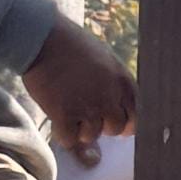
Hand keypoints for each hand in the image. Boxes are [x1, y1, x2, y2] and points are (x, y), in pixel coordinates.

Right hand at [22, 16, 136, 167]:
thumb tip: (116, 111)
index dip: (127, 122)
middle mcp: (109, 96)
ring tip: (69, 107)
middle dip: (102, 125)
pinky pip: (69, 140)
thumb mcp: (105, 59)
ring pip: (91, 135)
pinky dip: (63, 134)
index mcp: (122, 80)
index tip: (117, 123)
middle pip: (114, 128)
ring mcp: (88, 107)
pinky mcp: (65, 115)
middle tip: (87, 113)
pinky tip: (58, 118)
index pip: (136, 115)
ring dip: (80, 128)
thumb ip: (114, 84)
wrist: (43, 39)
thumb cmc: (72, 46)